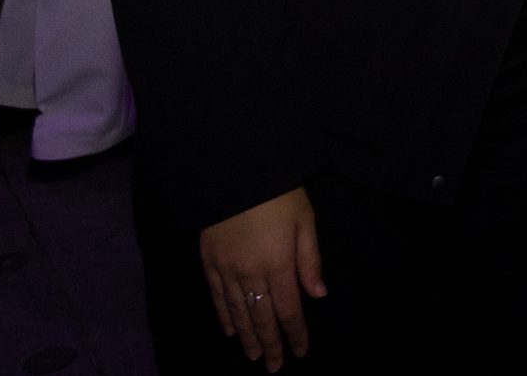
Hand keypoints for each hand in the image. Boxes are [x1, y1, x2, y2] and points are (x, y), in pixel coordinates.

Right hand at [201, 187, 325, 369]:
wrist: (237, 170)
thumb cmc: (280, 192)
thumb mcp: (306, 221)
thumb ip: (310, 261)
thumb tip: (318, 295)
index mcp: (279, 263)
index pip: (289, 309)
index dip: (295, 333)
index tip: (300, 351)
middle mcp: (251, 272)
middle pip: (262, 318)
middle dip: (271, 344)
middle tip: (274, 366)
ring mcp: (226, 268)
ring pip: (238, 312)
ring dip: (248, 337)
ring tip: (255, 356)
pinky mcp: (209, 261)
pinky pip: (217, 297)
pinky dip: (225, 316)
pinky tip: (231, 330)